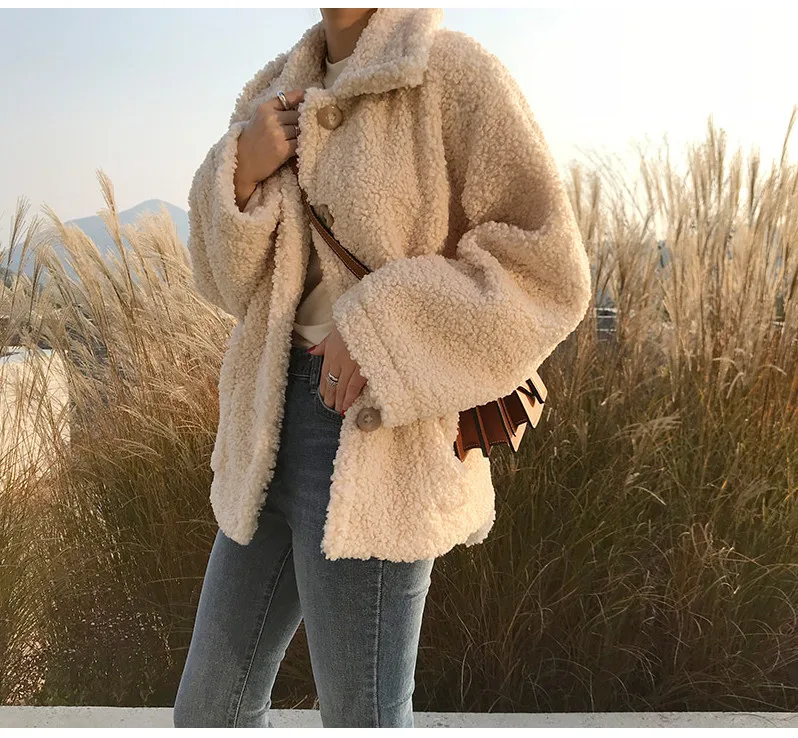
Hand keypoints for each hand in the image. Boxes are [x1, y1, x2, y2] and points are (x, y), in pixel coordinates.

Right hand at [234, 88, 305, 209]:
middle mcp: (271, 119)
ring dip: (302, 134)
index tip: (310, 102)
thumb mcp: (259, 118)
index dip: (301, 99)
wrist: (242, 164)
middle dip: (302, 121)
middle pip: (298, 115)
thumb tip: (301, 95)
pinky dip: (301, 145)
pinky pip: (300, 142)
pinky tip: (299, 147)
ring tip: (299, 138)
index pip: (288, 98)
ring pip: (300, 129)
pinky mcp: (282, 149)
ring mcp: (277, 134)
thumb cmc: (252, 141)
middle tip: (303, 128)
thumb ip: (277, 108)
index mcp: (264, 108)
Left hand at [308, 326, 366, 415]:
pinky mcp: (362, 369)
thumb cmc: (353, 325)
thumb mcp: (334, 332)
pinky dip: (350, 397)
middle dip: (331, 397)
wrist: (367, 320)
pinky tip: (347, 405)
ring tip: (338, 410)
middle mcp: (338, 361)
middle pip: (332, 383)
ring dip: (339, 400)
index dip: (324, 388)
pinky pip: (354, 387)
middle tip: (330, 407)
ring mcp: (350, 366)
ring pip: (342, 387)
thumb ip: (323, 345)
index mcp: (331, 352)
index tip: (324, 397)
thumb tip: (311, 352)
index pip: (325, 374)